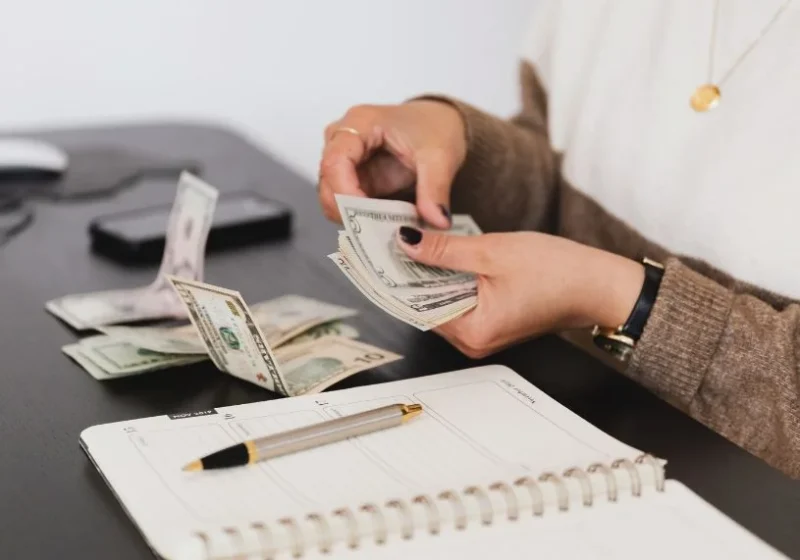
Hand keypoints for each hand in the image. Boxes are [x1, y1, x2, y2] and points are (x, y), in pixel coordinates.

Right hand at [317, 100, 466, 228]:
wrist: (441, 121)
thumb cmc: (435, 127)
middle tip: (376, 232)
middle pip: (327, 181)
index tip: (366, 218)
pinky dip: (361, 218)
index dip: (344, 192)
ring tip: (383, 230)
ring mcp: (345, 159)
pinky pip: (346, 203)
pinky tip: (382, 226)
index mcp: (360, 123)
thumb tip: (437, 222)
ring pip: (332, 196)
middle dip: (347, 211)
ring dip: (353, 217)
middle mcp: (342, 139)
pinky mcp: (352, 178)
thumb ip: (435, 189)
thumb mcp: (440, 156)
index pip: (335, 161)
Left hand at [396, 226, 645, 357]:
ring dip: (429, 276)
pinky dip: (448, 281)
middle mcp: (473, 341)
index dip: (395, 278)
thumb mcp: (492, 252)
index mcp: (472, 331)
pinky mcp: (492, 322)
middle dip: (410, 274)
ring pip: (441, 303)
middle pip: (425, 306)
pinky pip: (459, 302)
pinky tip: (442, 256)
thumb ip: (444, 250)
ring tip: (414, 243)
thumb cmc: (559, 272)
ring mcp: (483, 334)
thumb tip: (407, 242)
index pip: (415, 306)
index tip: (377, 254)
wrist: (599, 284)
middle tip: (391, 241)